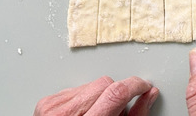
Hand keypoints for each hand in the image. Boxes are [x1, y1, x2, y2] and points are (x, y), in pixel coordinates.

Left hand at [34, 75, 158, 115]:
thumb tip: (148, 96)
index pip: (116, 93)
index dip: (135, 85)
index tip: (142, 86)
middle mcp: (66, 115)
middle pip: (105, 84)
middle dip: (117, 93)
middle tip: (116, 112)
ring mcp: (53, 108)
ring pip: (91, 83)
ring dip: (100, 96)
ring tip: (97, 115)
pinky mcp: (46, 103)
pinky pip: (75, 88)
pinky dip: (84, 99)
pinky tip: (84, 114)